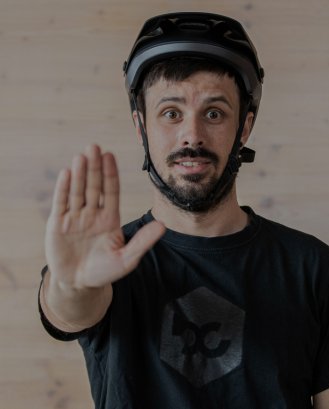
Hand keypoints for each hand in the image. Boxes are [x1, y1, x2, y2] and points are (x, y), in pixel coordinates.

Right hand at [45, 144, 164, 292]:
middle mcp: (92, 214)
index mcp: (110, 219)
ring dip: (79, 174)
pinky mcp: (58, 224)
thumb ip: (142, 241)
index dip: (110, 174)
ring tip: (82, 155)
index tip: (111, 156)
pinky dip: (63, 188)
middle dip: (94, 167)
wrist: (79, 283)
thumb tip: (162, 226)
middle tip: (95, 147)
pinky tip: (67, 173)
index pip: (111, 191)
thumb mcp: (127, 258)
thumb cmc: (105, 271)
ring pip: (78, 191)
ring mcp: (75, 217)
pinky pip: (62, 202)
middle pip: (93, 186)